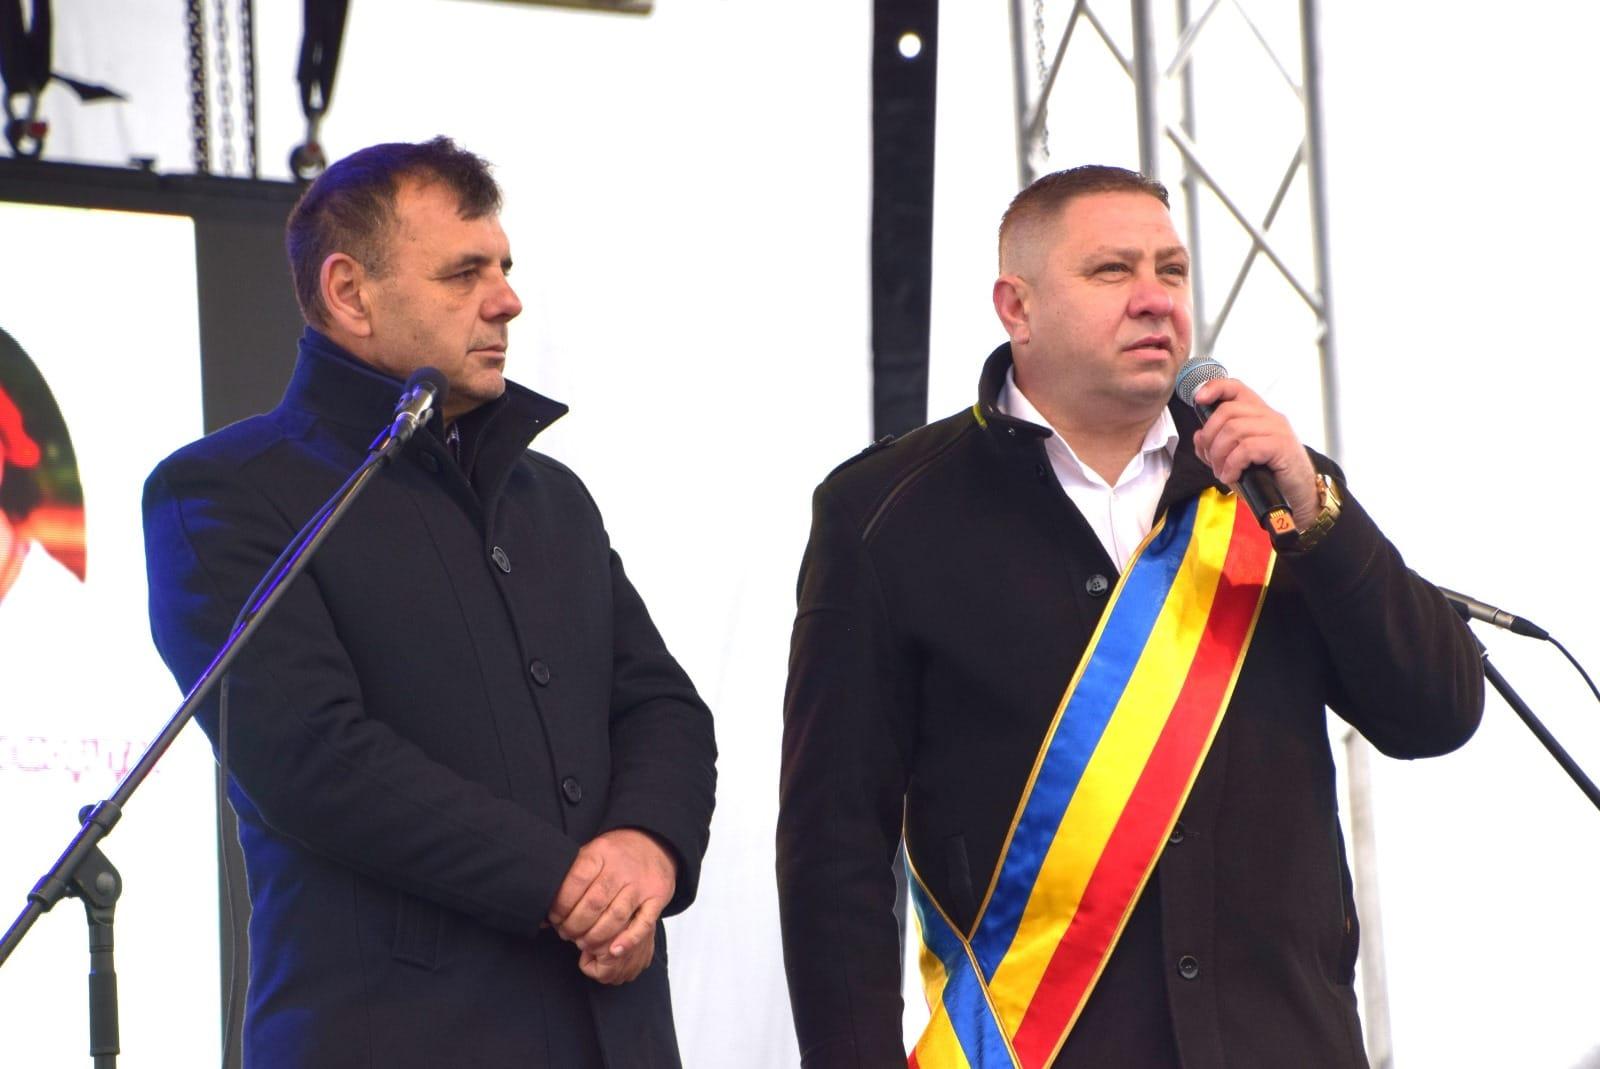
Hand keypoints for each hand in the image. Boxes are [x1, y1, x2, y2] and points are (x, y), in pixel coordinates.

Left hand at [548, 828, 676, 984]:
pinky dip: (628, 940)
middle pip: (594, 903)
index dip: (561, 905)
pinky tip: (613, 951)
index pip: (576, 882)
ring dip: (595, 937)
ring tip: (584, 943)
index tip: (554, 918)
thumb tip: (545, 917)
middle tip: (567, 934)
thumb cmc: (614, 856)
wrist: (653, 844)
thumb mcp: (590, 853)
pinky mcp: (657, 898)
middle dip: (575, 925)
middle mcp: (622, 868)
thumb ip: (570, 879)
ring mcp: (641, 884)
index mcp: (600, 853)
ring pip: (615, 917)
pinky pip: (643, 924)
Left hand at [1191, 376, 1319, 527]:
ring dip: (1219, 454)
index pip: (1236, 387)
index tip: (1198, 400)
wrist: (1298, 495)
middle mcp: (1269, 416)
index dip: (1215, 388)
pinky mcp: (1282, 446)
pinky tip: (1231, 476)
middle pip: (1227, 410)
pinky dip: (1232, 465)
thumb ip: (1217, 446)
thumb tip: (1198, 436)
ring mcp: (1277, 430)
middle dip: (1209, 436)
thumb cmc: (1268, 476)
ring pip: (1234, 429)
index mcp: (1258, 414)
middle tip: (1210, 459)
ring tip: (1221, 472)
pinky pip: (1246, 448)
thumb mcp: (1237, 459)